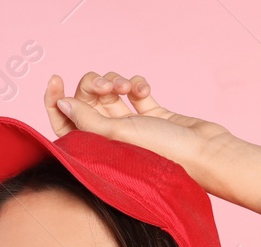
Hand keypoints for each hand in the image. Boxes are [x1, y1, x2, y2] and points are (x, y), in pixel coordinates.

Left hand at [43, 71, 240, 190]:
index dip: (56, 101)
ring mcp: (132, 126)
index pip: (65, 124)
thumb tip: (62, 103)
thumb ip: (86, 118)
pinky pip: (136, 91)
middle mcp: (112, 139)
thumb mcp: (116, 134)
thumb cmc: (162, 154)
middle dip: (93, 86)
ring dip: (117, 81)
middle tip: (105, 86)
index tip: (55, 79)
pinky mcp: (152, 114)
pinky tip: (143, 90)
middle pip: (88, 102)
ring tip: (128, 87)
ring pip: (112, 92)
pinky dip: (137, 84)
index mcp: (97, 150)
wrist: (205, 153)